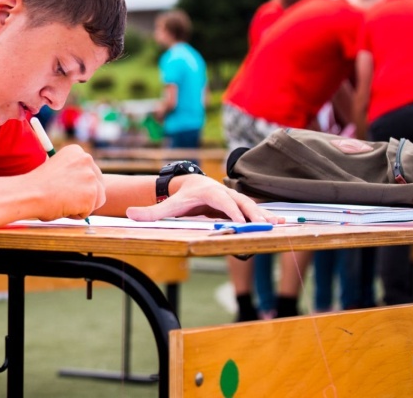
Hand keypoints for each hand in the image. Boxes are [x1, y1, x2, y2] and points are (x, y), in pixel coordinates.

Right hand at [27, 144, 105, 220]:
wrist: (29, 193)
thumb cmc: (36, 185)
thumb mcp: (56, 169)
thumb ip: (72, 173)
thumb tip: (82, 187)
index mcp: (77, 151)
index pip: (90, 171)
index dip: (79, 184)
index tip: (65, 187)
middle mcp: (87, 160)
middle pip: (98, 184)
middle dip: (86, 195)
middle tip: (67, 199)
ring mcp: (91, 177)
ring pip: (97, 199)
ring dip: (82, 205)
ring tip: (63, 203)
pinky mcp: (92, 194)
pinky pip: (89, 211)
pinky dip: (77, 215)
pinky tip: (63, 208)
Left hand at [125, 174, 280, 223]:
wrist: (194, 185)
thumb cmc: (182, 197)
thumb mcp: (168, 205)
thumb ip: (150, 212)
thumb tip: (129, 214)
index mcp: (210, 193)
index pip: (222, 202)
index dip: (231, 211)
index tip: (238, 222)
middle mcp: (226, 194)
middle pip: (241, 204)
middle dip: (253, 215)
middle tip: (263, 226)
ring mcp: (235, 200)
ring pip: (252, 207)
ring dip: (265, 216)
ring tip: (279, 225)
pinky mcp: (241, 207)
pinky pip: (256, 212)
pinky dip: (269, 217)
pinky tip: (283, 223)